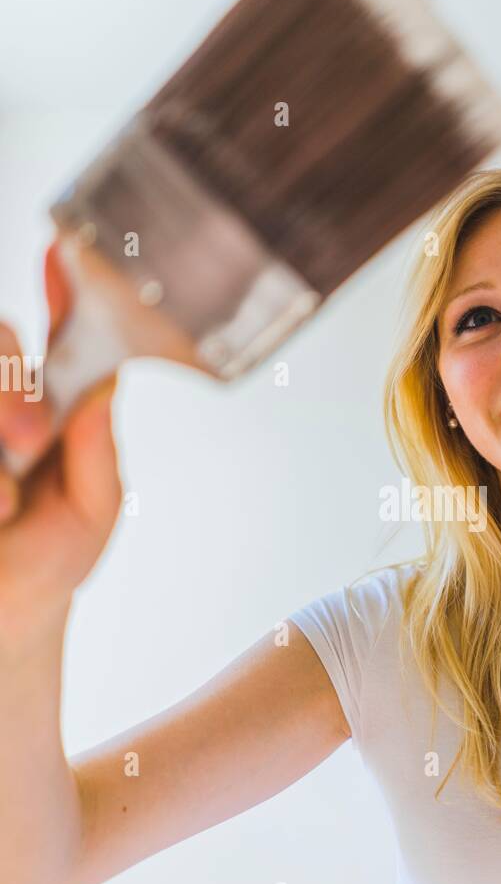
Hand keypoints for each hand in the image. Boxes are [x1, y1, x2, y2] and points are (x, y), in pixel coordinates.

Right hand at [0, 240, 122, 640]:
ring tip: (3, 504)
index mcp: (45, 402)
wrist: (0, 622)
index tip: (62, 260)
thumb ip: (99, 454)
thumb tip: (107, 386)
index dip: (63, 287)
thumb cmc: (42, 562)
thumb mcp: (90, 514)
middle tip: (31, 442)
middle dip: (9, 383)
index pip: (56, 330)